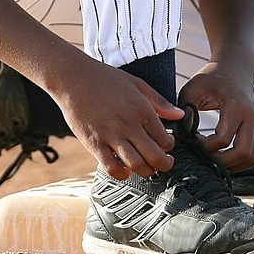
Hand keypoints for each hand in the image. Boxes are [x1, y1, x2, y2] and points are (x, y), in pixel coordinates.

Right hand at [56, 62, 182, 180]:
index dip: (170, 146)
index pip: (165, 139)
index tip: (166, 146)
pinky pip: (111, 167)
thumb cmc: (105, 78)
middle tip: (165, 163)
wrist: (73, 78)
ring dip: (146, 171)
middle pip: (155, 156)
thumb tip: (179, 115)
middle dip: (165, 165)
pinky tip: (125, 171)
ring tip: (148, 168)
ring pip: (136, 165)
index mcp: (142, 109)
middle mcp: (129, 125)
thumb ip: (159, 101)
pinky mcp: (93, 143)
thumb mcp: (137, 84)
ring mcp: (111, 136)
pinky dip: (122, 174)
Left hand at [177, 63, 253, 171]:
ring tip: (217, 159)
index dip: (205, 147)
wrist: (235, 69)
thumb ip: (186, 111)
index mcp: (236, 105)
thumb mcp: (193, 89)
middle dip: (222, 162)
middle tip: (206, 158)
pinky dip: (245, 163)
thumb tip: (184, 136)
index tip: (193, 140)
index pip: (223, 139)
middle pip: (243, 153)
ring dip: (235, 165)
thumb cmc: (212, 78)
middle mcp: (253, 116)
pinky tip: (228, 157)